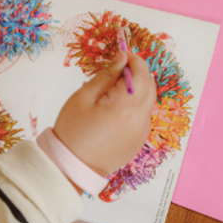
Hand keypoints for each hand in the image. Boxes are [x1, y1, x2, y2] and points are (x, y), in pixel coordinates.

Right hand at [53, 51, 156, 176]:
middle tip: (119, 68)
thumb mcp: (84, 97)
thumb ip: (106, 75)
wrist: (72, 167)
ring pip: (148, 101)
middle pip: (150, 86)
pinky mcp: (139, 141)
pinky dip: (134, 105)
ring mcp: (142, 132)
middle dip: (138, 73)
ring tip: (112, 91)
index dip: (134, 60)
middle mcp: (140, 120)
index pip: (141, 75)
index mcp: (125, 108)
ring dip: (137, 89)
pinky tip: (114, 108)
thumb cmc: (73, 131)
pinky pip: (143, 115)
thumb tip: (122, 58)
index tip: (122, 54)